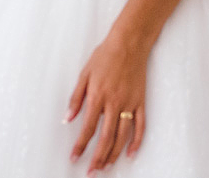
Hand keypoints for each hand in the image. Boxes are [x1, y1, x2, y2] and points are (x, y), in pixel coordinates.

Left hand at [65, 32, 148, 173]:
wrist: (129, 44)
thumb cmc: (104, 56)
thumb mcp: (84, 74)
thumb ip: (76, 98)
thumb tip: (68, 118)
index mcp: (97, 97)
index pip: (87, 128)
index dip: (80, 145)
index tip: (74, 158)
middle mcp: (114, 103)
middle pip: (106, 138)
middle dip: (97, 157)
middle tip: (92, 171)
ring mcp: (129, 104)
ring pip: (123, 136)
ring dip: (114, 154)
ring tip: (107, 166)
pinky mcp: (141, 102)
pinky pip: (141, 126)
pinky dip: (137, 142)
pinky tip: (131, 153)